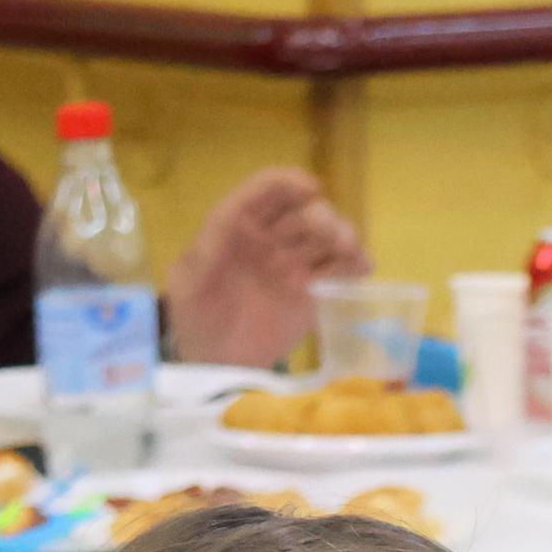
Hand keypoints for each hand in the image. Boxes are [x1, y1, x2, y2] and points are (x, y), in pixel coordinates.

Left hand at [162, 168, 368, 366]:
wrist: (215, 367)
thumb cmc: (195, 320)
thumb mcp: (187, 285)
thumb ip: (204, 253)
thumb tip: (228, 219)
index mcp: (236, 226)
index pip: (263, 194)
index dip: (285, 184)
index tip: (310, 188)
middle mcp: (269, 237)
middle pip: (300, 213)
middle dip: (320, 216)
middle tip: (335, 236)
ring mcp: (293, 263)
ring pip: (323, 237)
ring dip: (341, 235)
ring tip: (350, 250)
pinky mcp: (312, 291)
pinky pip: (337, 270)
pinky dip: (353, 264)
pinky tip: (364, 266)